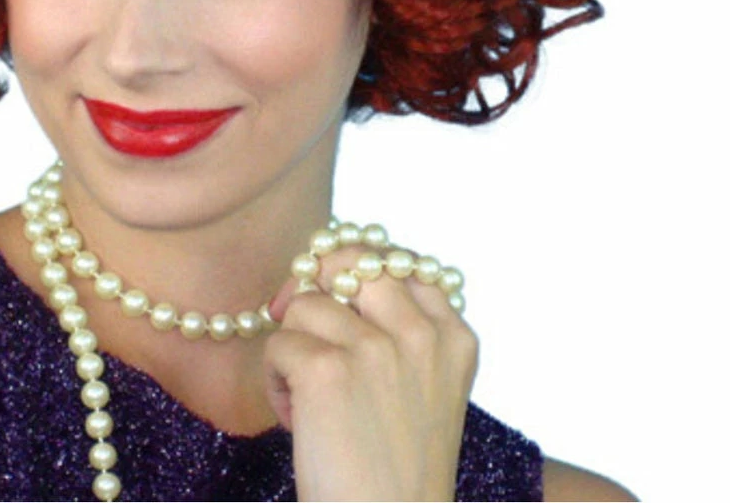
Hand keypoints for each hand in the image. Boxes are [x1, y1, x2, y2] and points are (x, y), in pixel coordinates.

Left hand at [263, 245, 478, 501]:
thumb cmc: (396, 470)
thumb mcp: (424, 391)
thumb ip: (398, 329)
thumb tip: (322, 274)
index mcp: (453, 338)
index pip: (401, 261)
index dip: (360, 270)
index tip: (342, 299)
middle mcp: (421, 335)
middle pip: (352, 260)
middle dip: (318, 282)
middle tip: (301, 321)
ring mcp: (376, 348)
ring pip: (306, 303)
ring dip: (294, 346)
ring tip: (309, 400)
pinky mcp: (327, 370)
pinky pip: (278, 342)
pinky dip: (275, 379)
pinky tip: (298, 421)